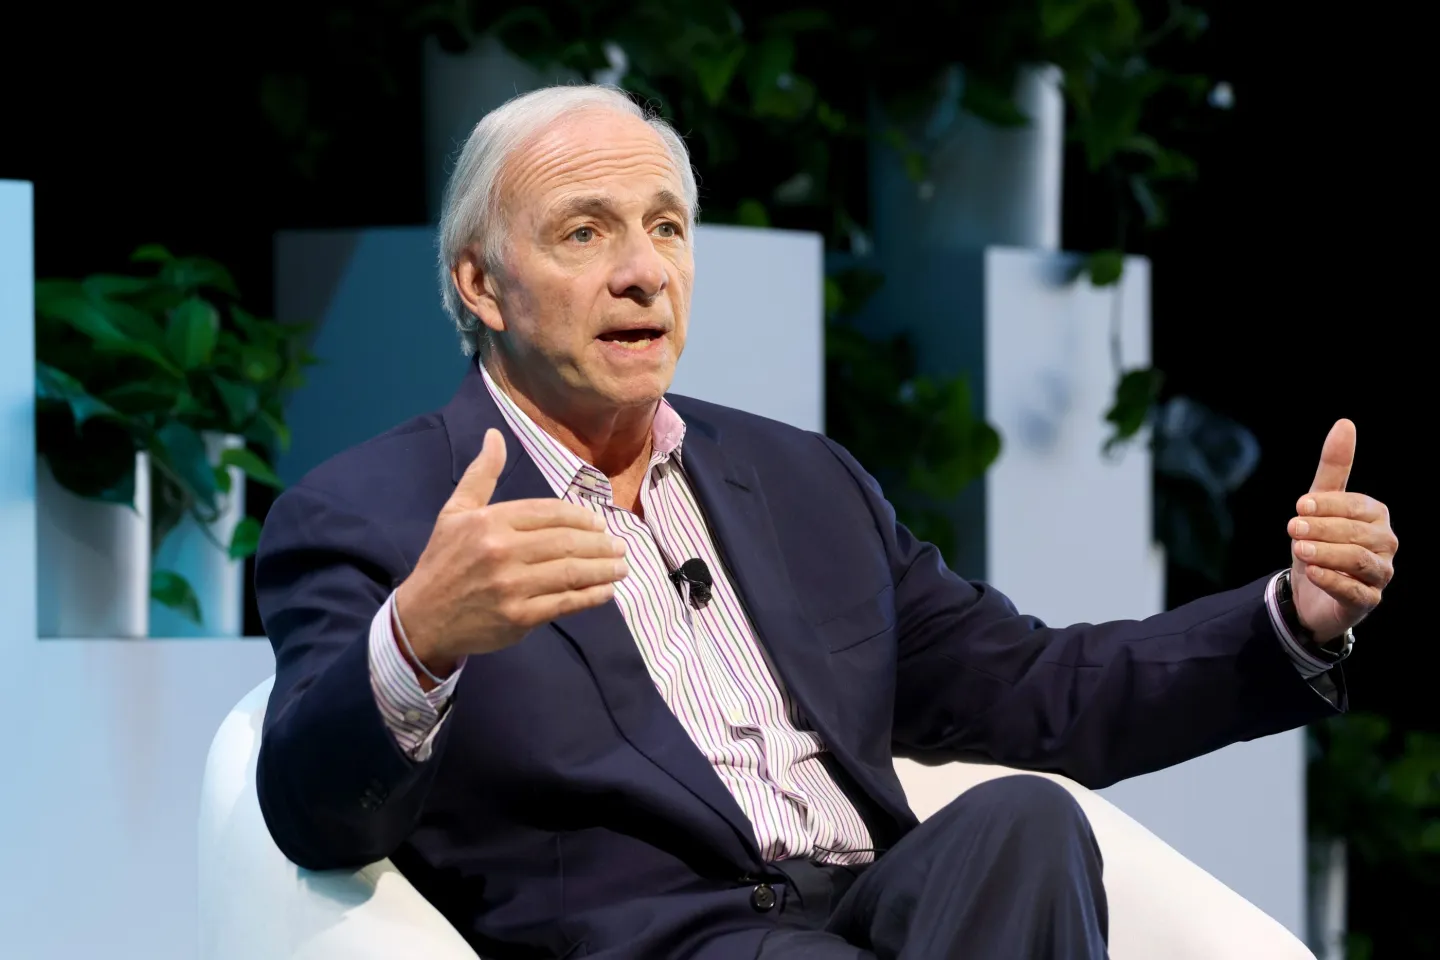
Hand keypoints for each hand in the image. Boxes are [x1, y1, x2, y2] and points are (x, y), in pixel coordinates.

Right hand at [394, 429, 627, 674]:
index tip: (598, 524)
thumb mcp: (455, 512)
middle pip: (566, 541)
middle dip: (600, 543)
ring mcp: (512, 585)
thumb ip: (481, 475)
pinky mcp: (519, 617)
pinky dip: (591, 596)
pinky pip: (565, 602)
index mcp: (490, 521)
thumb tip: (495, 435)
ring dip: (603, 568)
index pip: (549, 512)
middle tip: (619, 546)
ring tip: (621, 566)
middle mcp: (502, 550)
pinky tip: (606, 591)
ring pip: (571, 571)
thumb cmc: (443, 562)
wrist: (421, 619)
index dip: (580, 517)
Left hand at [1287, 419, 1397, 643]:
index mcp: (1375, 517)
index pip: (1358, 507)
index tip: (1300, 505)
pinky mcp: (1367, 602)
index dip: (1330, 505)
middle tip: (1292, 527)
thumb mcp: (1319, 505)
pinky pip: (1356, 592)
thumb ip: (1332, 468)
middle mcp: (1384, 545)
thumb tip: (1345, 423)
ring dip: (1329, 553)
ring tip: (1300, 549)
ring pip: (1360, 561)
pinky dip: (1335, 581)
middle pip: (1360, 534)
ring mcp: (1379, 575)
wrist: (1309, 591)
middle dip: (1325, 529)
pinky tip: (1314, 573)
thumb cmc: (1319, 541)